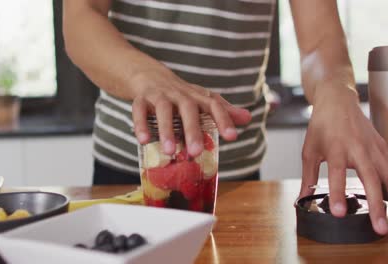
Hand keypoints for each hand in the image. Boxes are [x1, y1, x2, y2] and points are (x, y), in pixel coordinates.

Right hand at [129, 69, 251, 155]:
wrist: (148, 74)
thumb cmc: (179, 94)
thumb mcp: (201, 100)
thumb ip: (223, 110)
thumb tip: (248, 118)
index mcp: (196, 96)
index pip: (213, 105)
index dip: (224, 119)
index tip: (232, 137)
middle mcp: (179, 94)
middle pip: (188, 108)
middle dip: (192, 130)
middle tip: (196, 152)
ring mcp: (159, 95)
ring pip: (163, 109)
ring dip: (166, 130)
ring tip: (169, 151)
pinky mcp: (141, 99)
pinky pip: (138, 110)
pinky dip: (140, 125)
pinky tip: (144, 141)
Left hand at [299, 86, 387, 234]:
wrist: (337, 102)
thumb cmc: (322, 126)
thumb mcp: (309, 151)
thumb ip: (308, 177)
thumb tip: (302, 200)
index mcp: (336, 147)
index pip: (337, 173)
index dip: (337, 193)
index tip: (339, 212)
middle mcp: (358, 148)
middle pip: (370, 178)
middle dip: (376, 205)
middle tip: (380, 228)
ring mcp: (374, 148)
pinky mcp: (384, 148)